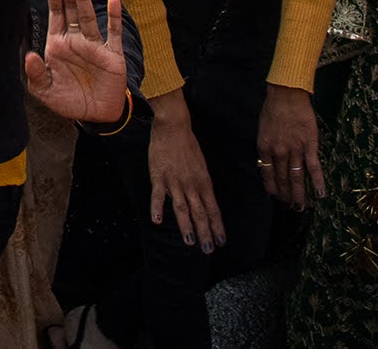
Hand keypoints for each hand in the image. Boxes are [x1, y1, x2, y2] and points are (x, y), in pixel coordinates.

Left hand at [23, 0, 129, 124]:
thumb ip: (36, 74)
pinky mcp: (113, 55)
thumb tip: (30, 55)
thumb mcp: (45, 91)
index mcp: (59, 44)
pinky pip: (113, 32)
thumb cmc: (69, 100)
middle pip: (71, 8)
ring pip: (89, 15)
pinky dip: (113, 15)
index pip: (56, 14)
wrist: (96, 116)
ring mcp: (95, 45)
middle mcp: (76, 39)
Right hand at [148, 97, 226, 249]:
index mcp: (204, 182)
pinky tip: (157, 221)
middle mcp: (192, 185)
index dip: (217, 226)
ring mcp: (175, 182)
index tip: (221, 242)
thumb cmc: (188, 145)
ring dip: (187, 227)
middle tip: (208, 250)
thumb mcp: (201, 166)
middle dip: (205, 233)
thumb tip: (204, 201)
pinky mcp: (159, 177)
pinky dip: (158, 208)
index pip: (213, 209)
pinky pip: (158, 195)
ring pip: (183, 209)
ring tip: (190, 242)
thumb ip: (201, 184)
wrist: (173, 127)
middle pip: (200, 213)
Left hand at [257, 84, 325, 209]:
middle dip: (286, 195)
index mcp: (265, 148)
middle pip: (283, 179)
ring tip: (301, 206)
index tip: (276, 197)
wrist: (287, 94)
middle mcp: (279, 152)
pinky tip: (321, 194)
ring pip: (297, 177)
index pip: (267, 174)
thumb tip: (268, 162)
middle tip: (290, 207)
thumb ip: (266, 147)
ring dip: (299, 194)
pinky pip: (314, 167)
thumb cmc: (273, 109)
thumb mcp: (262, 129)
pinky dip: (318, 182)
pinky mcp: (310, 145)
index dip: (272, 188)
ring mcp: (295, 149)